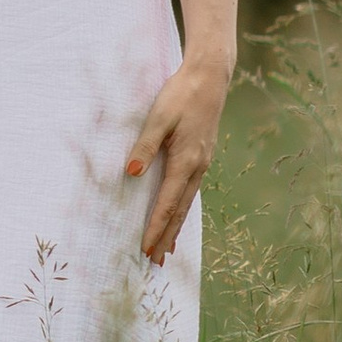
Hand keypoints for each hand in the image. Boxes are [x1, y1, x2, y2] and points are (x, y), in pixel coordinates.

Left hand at [126, 51, 228, 265]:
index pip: (167, 204)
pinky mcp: (201, 157)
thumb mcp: (158, 117)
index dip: (155, 228)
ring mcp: (202, 164)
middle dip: (167, 238)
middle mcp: (197, 168)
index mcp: (186, 161)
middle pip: (179, 211)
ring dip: (175, 228)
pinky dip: (181, 209)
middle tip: (155, 263)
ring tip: (166, 251)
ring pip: (186, 203)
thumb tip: (131, 172)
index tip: (145, 248)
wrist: (210, 78)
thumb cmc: (181, 95)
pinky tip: (177, 215)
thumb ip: (144, 144)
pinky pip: (190, 192)